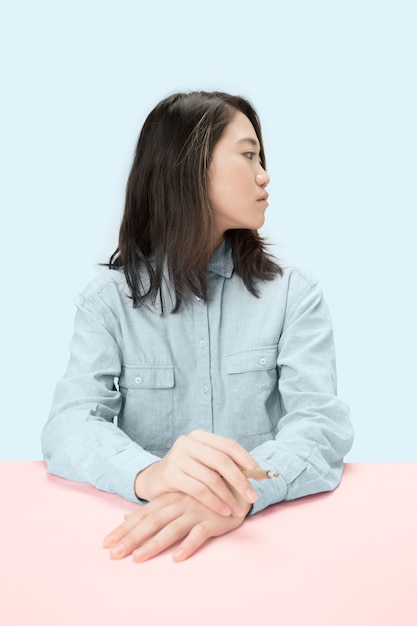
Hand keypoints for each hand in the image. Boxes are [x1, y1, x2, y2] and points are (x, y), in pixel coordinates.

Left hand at [103, 489, 251, 561]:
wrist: (236, 487)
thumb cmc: (203, 496)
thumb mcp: (176, 499)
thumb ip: (153, 509)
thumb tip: (125, 517)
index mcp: (169, 498)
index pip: (142, 514)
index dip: (124, 529)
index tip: (106, 543)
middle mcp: (179, 503)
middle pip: (151, 522)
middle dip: (131, 538)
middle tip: (114, 554)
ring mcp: (196, 511)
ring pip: (172, 528)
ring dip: (155, 543)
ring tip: (138, 558)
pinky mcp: (212, 519)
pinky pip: (200, 533)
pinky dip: (189, 544)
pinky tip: (178, 557)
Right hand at [134, 430, 258, 516]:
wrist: (154, 480)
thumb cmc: (185, 472)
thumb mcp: (202, 462)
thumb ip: (223, 464)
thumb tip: (256, 472)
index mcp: (199, 436)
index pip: (229, 445)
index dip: (247, 460)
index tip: (260, 475)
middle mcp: (188, 443)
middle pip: (222, 461)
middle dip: (241, 480)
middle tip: (253, 497)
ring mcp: (177, 457)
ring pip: (211, 478)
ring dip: (228, 496)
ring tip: (238, 509)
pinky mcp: (171, 474)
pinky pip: (199, 490)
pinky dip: (215, 502)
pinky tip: (224, 510)